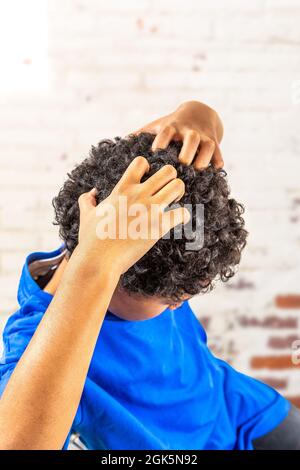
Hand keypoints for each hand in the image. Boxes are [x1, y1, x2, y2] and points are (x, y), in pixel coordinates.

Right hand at [77, 157, 189, 275]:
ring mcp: (150, 209)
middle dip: (170, 180)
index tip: (146, 182)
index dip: (148, 168)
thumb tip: (91, 193)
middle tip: (166, 193)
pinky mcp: (159, 226)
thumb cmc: (91, 241)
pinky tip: (175, 222)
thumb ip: (87, 201)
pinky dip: (183, 216)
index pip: (141, 162)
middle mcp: (138, 195)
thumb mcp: (86, 216)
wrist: (99, 261)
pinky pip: (183, 212)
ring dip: (179, 194)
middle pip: (168, 171)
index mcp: (122, 190)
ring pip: (178, 185)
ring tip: (172, 204)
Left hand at [134, 101, 223, 169]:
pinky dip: (218, 161)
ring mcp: (204, 137)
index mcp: (172, 127)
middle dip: (187, 151)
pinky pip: (219, 153)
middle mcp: (189, 131)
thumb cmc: (172, 124)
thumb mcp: (157, 125)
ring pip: (208, 145)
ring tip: (198, 170)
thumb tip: (120, 143)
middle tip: (181, 164)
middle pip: (191, 138)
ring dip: (204, 158)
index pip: (166, 131)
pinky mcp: (215, 142)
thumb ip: (141, 134)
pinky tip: (214, 171)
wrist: (199, 112)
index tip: (156, 152)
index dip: (161, 141)